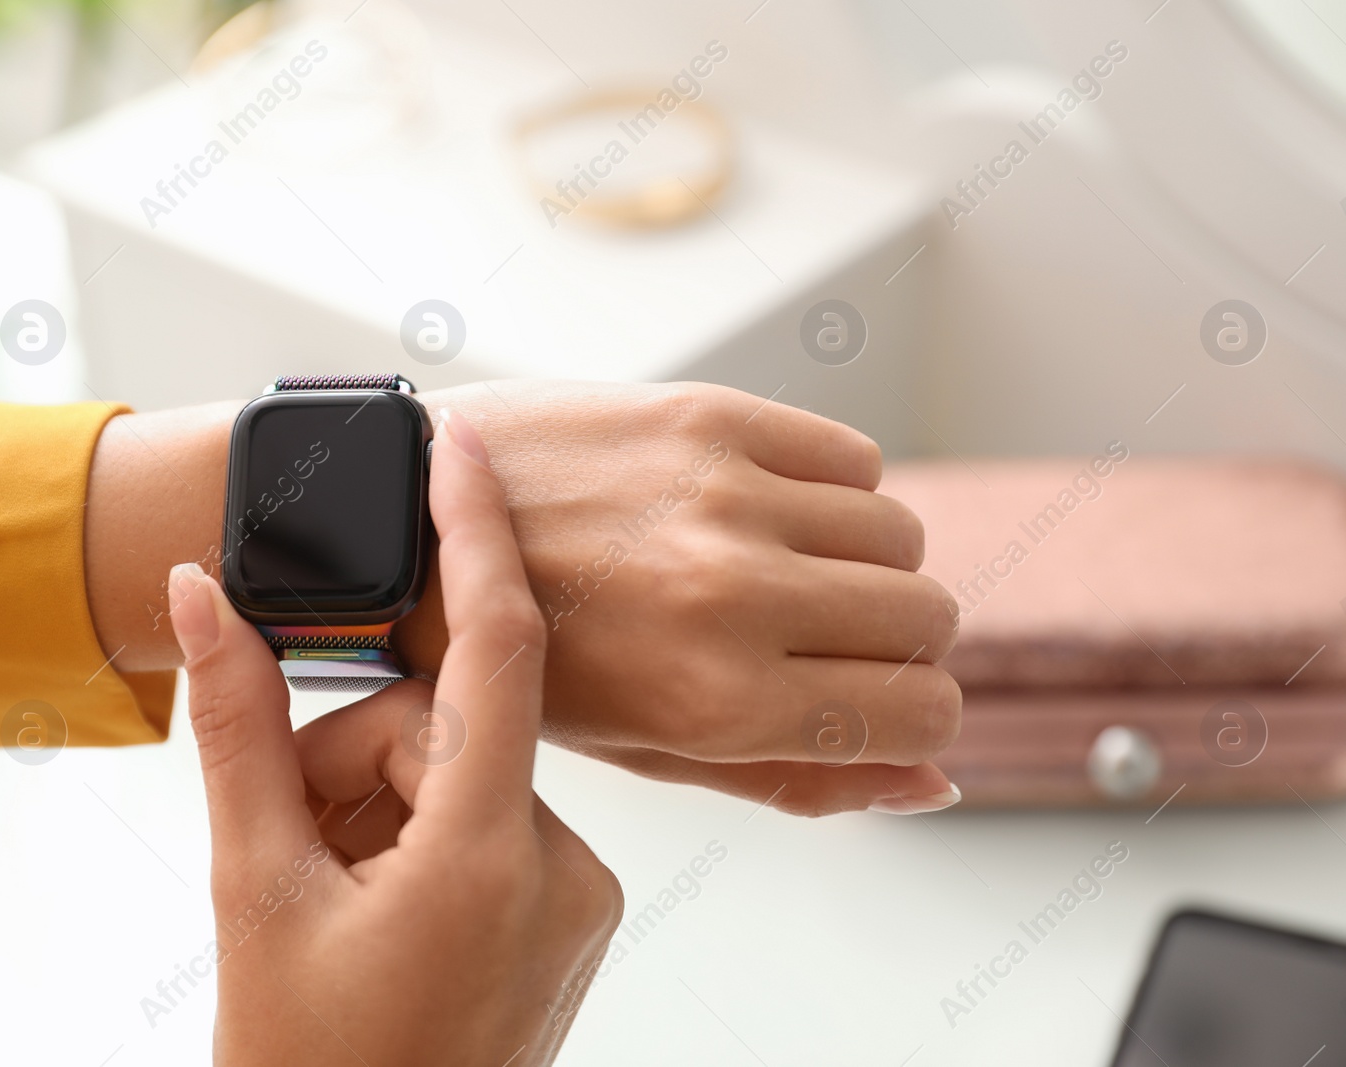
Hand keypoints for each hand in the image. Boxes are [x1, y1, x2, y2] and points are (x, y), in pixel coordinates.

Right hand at [170, 410, 621, 1066]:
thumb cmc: (309, 1066)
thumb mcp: (252, 888)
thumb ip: (236, 729)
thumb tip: (206, 597)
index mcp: (490, 859)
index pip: (500, 651)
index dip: (476, 533)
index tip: (460, 443)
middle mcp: (563, 868)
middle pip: (444, 728)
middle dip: (350, 762)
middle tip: (288, 845)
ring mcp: (576, 894)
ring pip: (463, 772)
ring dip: (376, 805)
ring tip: (325, 895)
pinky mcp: (569, 910)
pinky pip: (490, 816)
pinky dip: (419, 833)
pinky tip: (374, 904)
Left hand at [395, 381, 962, 815]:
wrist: (407, 530)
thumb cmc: (528, 664)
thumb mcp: (653, 755)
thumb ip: (799, 778)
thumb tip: (937, 785)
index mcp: (717, 702)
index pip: (924, 714)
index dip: (915, 718)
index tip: (876, 704)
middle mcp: (733, 595)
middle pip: (929, 618)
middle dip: (897, 644)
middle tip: (823, 641)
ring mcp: (724, 496)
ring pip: (900, 534)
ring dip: (864, 564)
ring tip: (783, 573)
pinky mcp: (708, 417)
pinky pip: (855, 458)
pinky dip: (832, 491)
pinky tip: (763, 510)